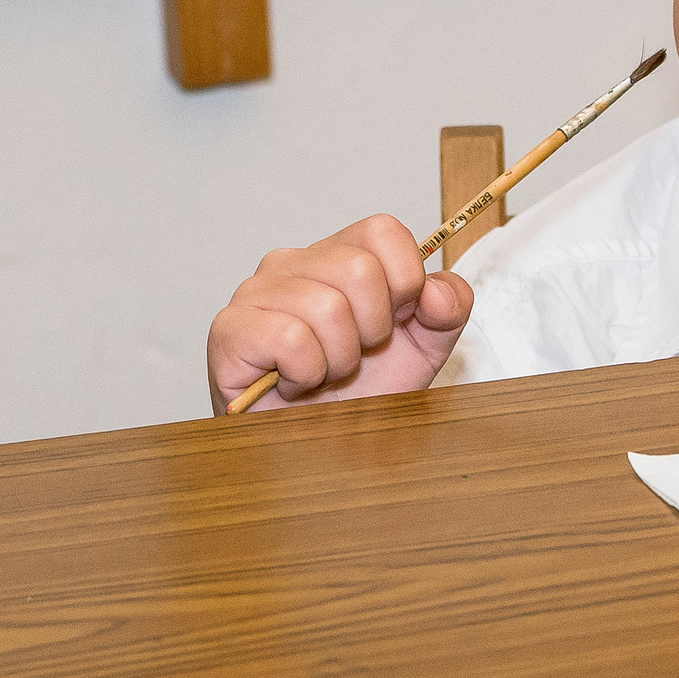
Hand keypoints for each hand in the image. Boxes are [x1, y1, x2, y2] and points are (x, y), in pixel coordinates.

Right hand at [207, 216, 473, 412]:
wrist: (317, 447)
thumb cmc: (362, 391)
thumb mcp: (424, 347)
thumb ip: (448, 309)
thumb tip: (436, 291)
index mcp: (339, 254)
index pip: (383, 230)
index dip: (405, 282)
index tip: (394, 322)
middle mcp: (293, 262)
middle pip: (359, 268)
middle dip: (373, 329)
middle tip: (354, 356)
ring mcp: (256, 291)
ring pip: (327, 307)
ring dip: (340, 359)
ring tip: (324, 372)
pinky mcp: (230, 328)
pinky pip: (290, 339)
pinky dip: (306, 373)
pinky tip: (296, 383)